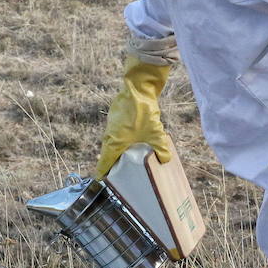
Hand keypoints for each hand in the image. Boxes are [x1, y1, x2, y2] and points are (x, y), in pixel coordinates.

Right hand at [95, 55, 173, 177]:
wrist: (137, 88)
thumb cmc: (143, 113)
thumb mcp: (155, 133)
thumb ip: (161, 149)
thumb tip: (165, 160)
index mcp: (114, 143)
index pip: (104, 162)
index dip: (103, 172)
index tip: (102, 179)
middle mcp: (109, 135)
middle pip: (106, 153)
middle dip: (110, 163)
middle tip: (116, 171)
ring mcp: (110, 124)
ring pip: (110, 141)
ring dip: (115, 149)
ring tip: (123, 156)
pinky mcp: (114, 116)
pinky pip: (114, 132)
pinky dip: (119, 138)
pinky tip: (129, 139)